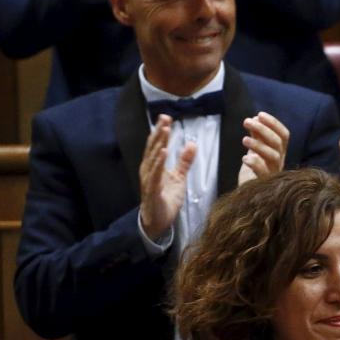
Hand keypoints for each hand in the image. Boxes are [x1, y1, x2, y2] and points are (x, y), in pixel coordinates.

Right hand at [138, 116, 194, 237]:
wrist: (158, 221)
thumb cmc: (166, 198)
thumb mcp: (179, 178)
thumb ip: (184, 161)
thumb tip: (192, 144)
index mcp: (154, 166)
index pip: (157, 145)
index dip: (161, 131)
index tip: (166, 117)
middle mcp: (148, 170)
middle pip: (153, 148)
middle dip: (159, 133)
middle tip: (164, 118)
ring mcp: (149, 179)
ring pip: (153, 158)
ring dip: (159, 143)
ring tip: (165, 130)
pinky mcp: (152, 190)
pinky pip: (155, 174)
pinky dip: (158, 163)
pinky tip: (163, 152)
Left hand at [237, 111, 289, 184]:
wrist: (251, 197)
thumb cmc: (254, 171)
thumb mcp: (256, 150)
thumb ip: (257, 136)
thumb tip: (255, 118)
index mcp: (279, 152)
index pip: (283, 135)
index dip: (273, 123)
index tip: (259, 114)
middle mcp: (279, 162)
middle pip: (277, 143)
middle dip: (263, 129)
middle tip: (246, 121)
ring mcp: (273, 173)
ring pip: (273, 156)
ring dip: (258, 145)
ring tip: (244, 140)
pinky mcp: (265, 183)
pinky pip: (264, 172)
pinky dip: (255, 164)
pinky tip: (245, 158)